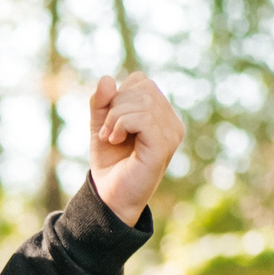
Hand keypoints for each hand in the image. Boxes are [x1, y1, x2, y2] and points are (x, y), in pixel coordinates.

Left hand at [85, 73, 183, 226]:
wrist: (110, 196)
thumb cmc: (110, 162)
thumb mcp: (101, 126)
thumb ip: (102, 103)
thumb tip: (106, 79)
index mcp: (161, 115)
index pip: (142, 82)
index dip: (118, 95)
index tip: (109, 121)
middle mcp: (172, 122)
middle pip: (143, 87)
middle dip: (115, 105)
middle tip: (107, 131)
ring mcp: (172, 133)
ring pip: (142, 100)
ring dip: (115, 117)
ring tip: (110, 137)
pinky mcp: (165, 144)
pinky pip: (143, 117)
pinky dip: (121, 124)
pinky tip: (114, 139)